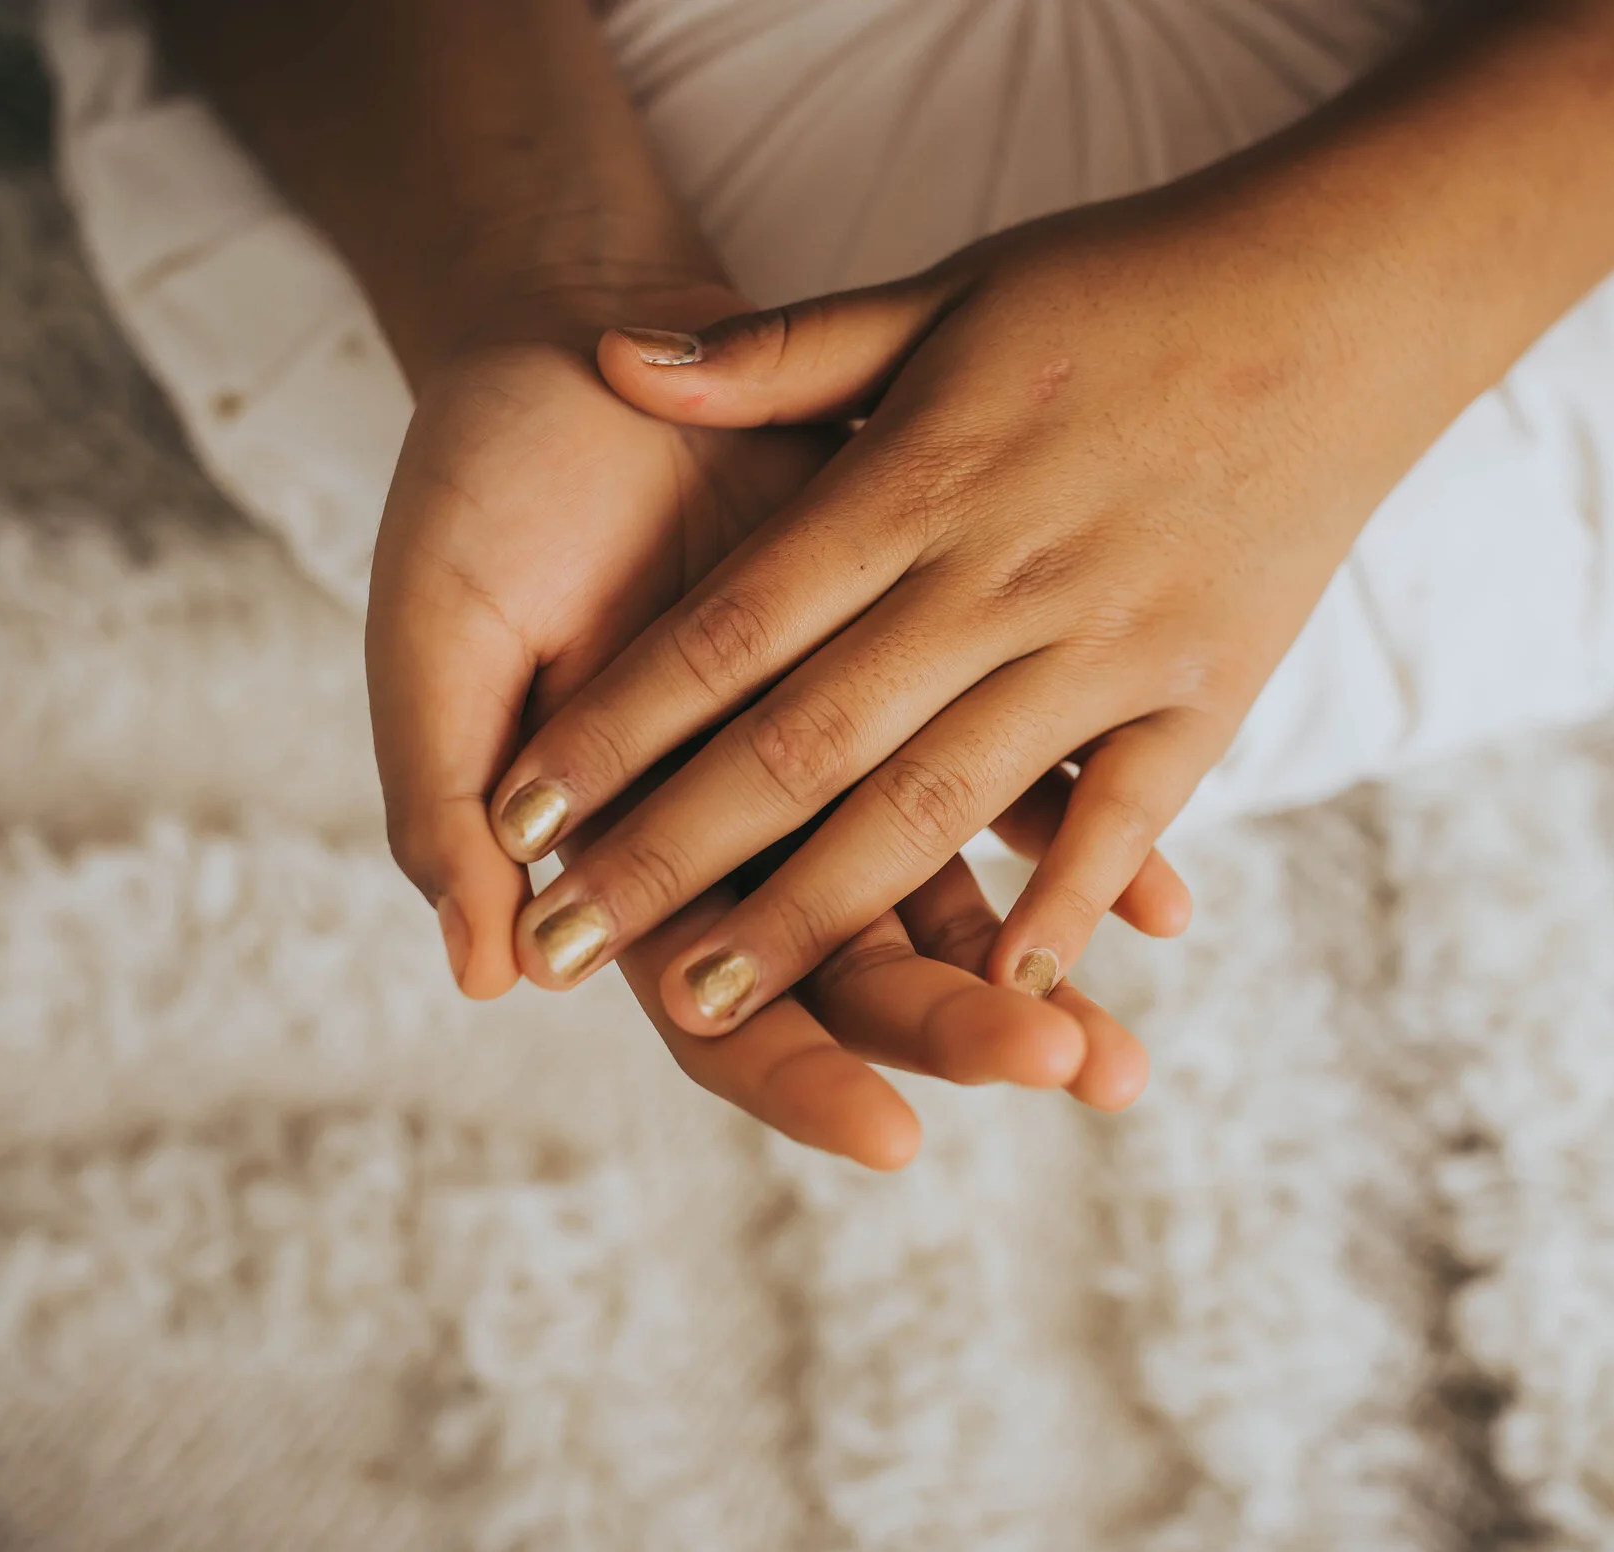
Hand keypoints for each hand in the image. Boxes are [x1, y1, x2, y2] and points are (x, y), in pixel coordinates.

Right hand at [368, 285, 1178, 1164]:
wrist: (587, 354)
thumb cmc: (489, 495)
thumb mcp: (441, 635)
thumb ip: (446, 803)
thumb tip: (486, 976)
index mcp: (634, 859)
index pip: (720, 1015)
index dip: (800, 1077)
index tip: (893, 1134)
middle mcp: (754, 838)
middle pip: (863, 978)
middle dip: (957, 1031)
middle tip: (1060, 1070)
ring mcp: (845, 769)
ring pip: (953, 907)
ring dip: (1041, 979)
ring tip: (1123, 1055)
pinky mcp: (922, 679)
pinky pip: (1023, 781)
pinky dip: (1094, 845)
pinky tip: (1172, 908)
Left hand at [482, 191, 1441, 1034]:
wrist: (1342, 292)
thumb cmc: (1127, 291)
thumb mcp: (945, 290)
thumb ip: (782, 352)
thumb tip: (607, 360)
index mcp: (916, 479)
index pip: (731, 628)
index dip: (619, 729)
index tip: (518, 819)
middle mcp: (998, 574)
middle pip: (808, 742)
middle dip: (678, 856)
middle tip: (572, 951)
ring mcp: (1109, 640)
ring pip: (940, 804)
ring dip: (819, 912)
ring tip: (711, 1003)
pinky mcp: (1208, 687)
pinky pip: (1123, 815)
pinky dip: (1063, 902)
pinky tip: (995, 989)